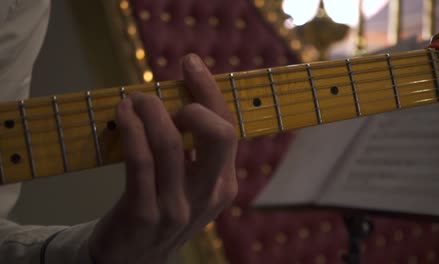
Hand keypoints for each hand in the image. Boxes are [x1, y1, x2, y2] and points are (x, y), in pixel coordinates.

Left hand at [88, 54, 237, 263]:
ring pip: (172, 143)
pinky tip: (123, 114)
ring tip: (135, 100)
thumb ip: (196, 150)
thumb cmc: (162, 207)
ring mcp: (178, 207)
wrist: (134, 257)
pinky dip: (131, 129)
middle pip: (218, 134)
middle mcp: (209, 196)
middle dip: (195, 99)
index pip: (228, 129)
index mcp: (225, 185)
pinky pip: (140, 161)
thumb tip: (183, 96)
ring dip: (151, 110)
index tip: (191, 63)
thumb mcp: (190, 184)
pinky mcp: (145, 214)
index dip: (211, 92)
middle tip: (164, 92)